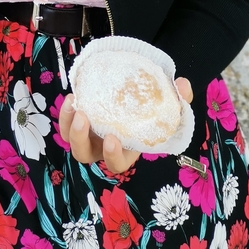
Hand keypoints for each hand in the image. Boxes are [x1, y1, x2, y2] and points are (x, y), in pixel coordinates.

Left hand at [58, 78, 192, 173]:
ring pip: (72, 141)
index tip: (112, 138)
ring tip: (74, 107)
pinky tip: (70, 98)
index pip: (118, 163)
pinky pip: (66, 123)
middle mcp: (103, 145)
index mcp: (126, 149)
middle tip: (84, 120)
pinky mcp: (79, 119)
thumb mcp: (168, 103)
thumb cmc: (152, 104)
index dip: (113, 155)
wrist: (136, 90)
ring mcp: (90, 134)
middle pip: (86, 155)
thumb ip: (178, 97)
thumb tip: (183, 85)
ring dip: (69, 128)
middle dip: (81, 141)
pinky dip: (64, 114)